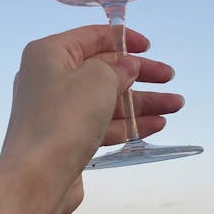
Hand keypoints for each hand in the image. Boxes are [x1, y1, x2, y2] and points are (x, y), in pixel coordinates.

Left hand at [0, 25, 183, 213]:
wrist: (37, 176)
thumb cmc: (64, 117)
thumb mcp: (99, 79)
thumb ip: (118, 68)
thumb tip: (127, 68)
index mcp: (49, 54)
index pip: (91, 37)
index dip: (122, 39)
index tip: (148, 47)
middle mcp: (49, 79)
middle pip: (103, 70)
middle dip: (140, 75)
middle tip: (169, 77)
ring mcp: (57, 111)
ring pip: (106, 100)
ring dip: (141, 102)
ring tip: (175, 105)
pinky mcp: (66, 138)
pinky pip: (102, 123)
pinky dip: (128, 123)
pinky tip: (156, 124)